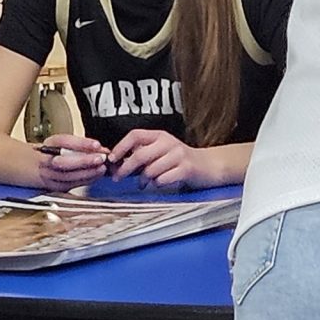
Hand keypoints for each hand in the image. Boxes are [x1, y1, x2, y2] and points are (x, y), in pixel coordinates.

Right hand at [33, 133, 109, 190]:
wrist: (33, 166)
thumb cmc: (53, 153)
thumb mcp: (63, 143)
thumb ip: (81, 145)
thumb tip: (101, 149)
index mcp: (49, 144)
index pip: (64, 142)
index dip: (81, 144)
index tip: (96, 145)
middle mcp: (46, 160)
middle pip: (64, 162)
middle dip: (85, 161)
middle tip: (100, 158)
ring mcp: (49, 175)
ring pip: (68, 176)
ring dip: (88, 172)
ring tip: (101, 168)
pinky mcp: (54, 187)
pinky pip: (71, 185)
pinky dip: (85, 180)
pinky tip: (95, 176)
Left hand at [109, 128, 224, 188]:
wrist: (208, 166)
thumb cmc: (180, 161)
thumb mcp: (161, 152)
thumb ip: (142, 155)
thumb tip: (117, 164)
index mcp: (160, 136)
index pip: (135, 135)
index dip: (121, 147)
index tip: (111, 159)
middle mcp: (169, 142)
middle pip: (140, 154)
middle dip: (125, 168)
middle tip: (117, 178)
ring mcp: (178, 155)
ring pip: (151, 170)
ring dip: (143, 180)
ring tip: (144, 184)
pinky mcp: (186, 169)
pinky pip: (163, 179)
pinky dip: (157, 184)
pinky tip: (160, 184)